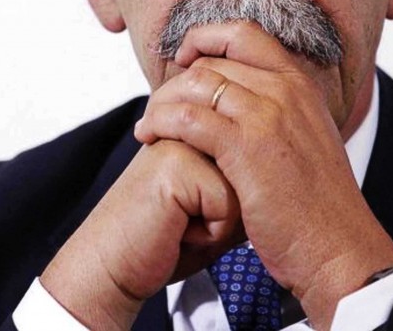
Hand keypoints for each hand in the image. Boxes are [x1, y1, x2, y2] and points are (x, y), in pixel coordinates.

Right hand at [40, 138, 244, 330]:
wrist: (113, 264)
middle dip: (232, 210)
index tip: (196, 213)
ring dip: (223, 220)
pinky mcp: (176, 163)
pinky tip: (176, 230)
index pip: (254, 159)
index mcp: (198, 131)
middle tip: (187, 220)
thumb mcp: (214, 208)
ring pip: (246, 185)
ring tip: (183, 223)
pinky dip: (210, 231)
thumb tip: (279, 178)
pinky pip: (228, 205)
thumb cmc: (164, 241)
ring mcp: (181, 140)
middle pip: (255, 169)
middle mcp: (190, 128)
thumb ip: (245, 183)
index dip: (236, 202)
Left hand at [135, 21, 392, 328]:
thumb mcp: (306, 139)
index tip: (184, 59)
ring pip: (194, 83)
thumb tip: (239, 97)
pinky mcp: (245, 146)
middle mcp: (285, 90)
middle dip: (175, 80)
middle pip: (211, 60)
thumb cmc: (318, 206)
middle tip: (158, 105)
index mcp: (300, 84)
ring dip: (161, 101)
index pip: (243, 34)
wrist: (339, 247)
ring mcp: (266, 115)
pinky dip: (160, 123)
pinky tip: (149, 137)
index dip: (205, 38)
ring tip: (148, 123)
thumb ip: (278, 111)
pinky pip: (186, 118)